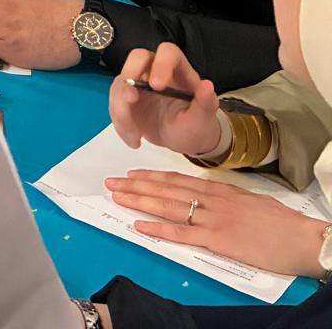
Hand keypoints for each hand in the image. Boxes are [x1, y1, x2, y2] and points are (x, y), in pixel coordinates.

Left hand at [104, 170, 329, 277]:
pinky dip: (158, 229)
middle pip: (165, 189)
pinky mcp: (218, 240)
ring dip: (138, 201)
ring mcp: (213, 218)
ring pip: (167, 206)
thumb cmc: (281, 222)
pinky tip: (139, 225)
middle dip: (135, 186)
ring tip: (116, 197)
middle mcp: (212, 199)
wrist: (302, 238)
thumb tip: (207, 195)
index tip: (131, 174)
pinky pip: (181, 233)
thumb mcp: (250, 200)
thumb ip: (226, 197)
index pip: (177, 179)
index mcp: (220, 189)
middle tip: (110, 183)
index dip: (151, 176)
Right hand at [109, 44, 222, 155]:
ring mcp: (138, 83)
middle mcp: (156, 71)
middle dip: (129, 74)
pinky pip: (114, 103)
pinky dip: (119, 123)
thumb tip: (207, 85)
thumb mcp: (203, 119)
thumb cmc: (197, 126)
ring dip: (121, 109)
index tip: (156, 86)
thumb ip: (206, 103)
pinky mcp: (125, 97)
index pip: (168, 53)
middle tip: (130, 100)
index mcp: (179, 70)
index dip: (160, 63)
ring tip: (135, 136)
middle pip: (137, 57)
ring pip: (120, 82)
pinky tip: (133, 140)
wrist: (184, 141)